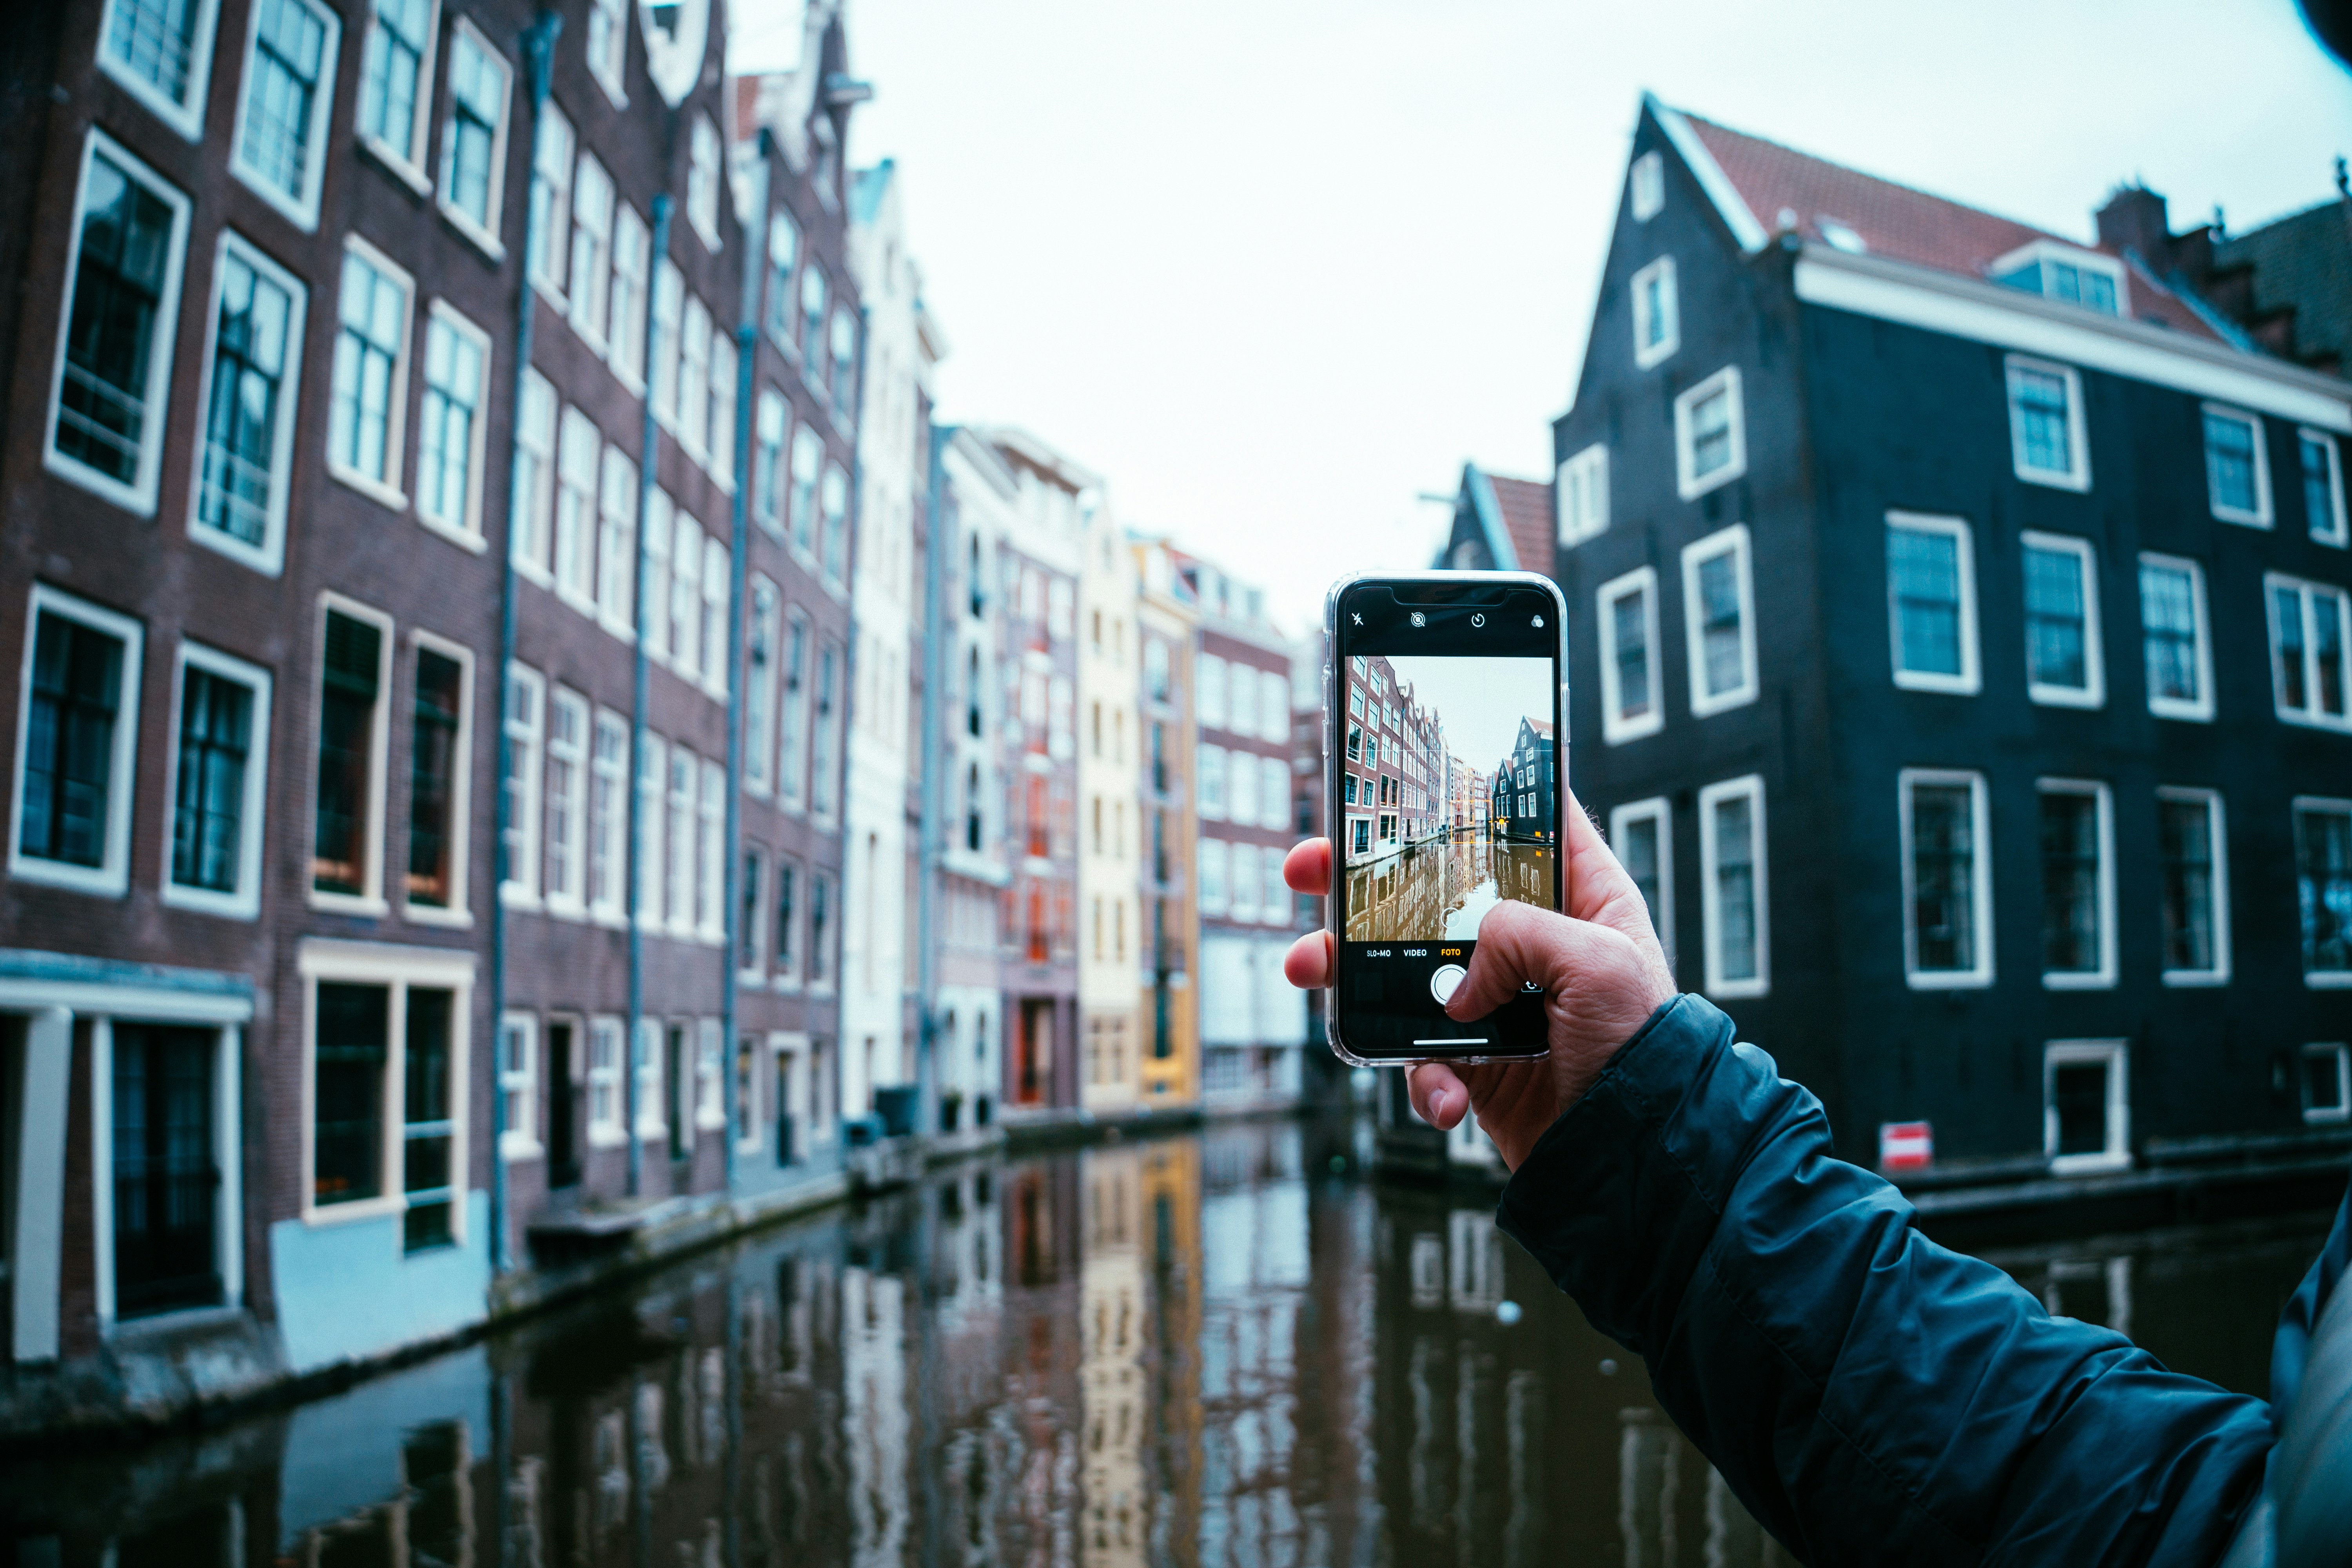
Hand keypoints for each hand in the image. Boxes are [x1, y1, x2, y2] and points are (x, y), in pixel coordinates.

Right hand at [1281, 789, 1676, 1170]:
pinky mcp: (1477, 1060)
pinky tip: (1446, 1096)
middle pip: (1434, 893)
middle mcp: (1533, 944)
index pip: (1525, 826)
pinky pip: (1423, 1058)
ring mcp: (1498, 1002)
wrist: (1637, 1157)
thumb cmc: (1644, 1049)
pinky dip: (1423, 1079)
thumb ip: (1518, 934)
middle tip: (1310, 868)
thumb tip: (1459, 982)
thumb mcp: (1600, 962)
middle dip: (1363, 882)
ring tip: (1310, 970)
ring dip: (1350, 974)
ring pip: (1404, 973)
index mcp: (1580, 899)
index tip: (1404, 788)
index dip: (1466, 799)